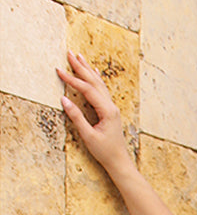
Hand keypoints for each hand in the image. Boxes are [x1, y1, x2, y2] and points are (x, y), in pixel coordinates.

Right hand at [57, 51, 131, 175]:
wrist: (119, 161)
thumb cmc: (105, 152)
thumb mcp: (88, 136)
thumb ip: (76, 117)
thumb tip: (64, 100)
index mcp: (107, 111)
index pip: (87, 90)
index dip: (72, 80)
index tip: (59, 71)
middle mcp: (111, 106)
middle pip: (94, 82)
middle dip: (81, 67)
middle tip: (69, 53)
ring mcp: (111, 108)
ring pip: (99, 84)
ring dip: (88, 70)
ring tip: (79, 57)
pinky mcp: (110, 111)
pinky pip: (102, 90)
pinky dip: (96, 79)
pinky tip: (94, 72)